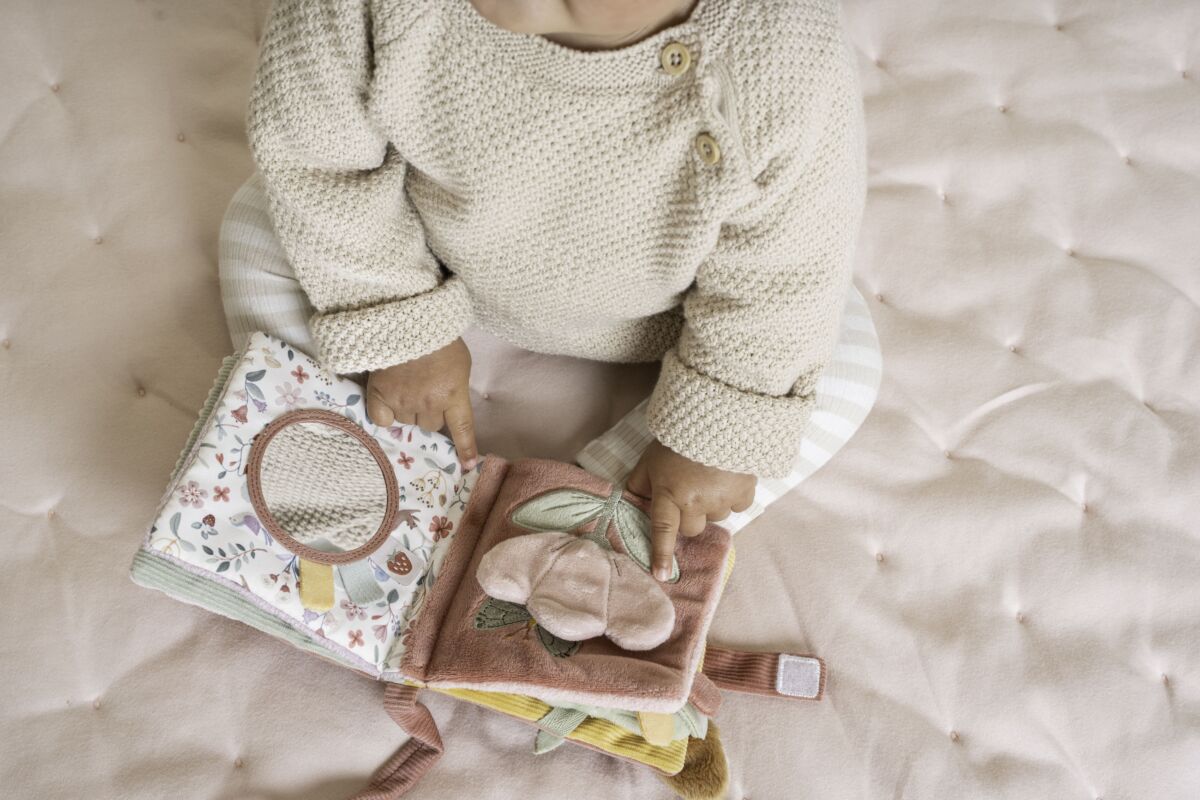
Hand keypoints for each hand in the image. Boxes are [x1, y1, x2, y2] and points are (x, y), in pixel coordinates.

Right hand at [364, 337, 477, 469]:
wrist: (406, 320)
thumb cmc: (437, 337)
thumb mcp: (459, 362)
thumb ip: (455, 386)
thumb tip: (449, 404)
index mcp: (453, 393)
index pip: (462, 429)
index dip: (465, 449)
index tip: (468, 465)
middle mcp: (429, 403)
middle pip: (430, 426)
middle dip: (429, 414)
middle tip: (424, 393)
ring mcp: (403, 401)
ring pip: (407, 422)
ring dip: (408, 411)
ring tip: (406, 388)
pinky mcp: (380, 396)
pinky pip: (382, 420)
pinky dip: (385, 414)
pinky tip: (387, 400)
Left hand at [625, 439, 755, 580]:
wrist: (718, 417)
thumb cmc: (678, 439)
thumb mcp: (650, 458)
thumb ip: (639, 483)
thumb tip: (630, 503)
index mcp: (669, 493)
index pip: (663, 531)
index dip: (661, 554)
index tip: (661, 576)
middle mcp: (696, 502)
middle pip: (691, 528)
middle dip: (689, 516)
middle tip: (689, 491)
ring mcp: (722, 500)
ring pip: (715, 518)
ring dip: (712, 505)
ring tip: (710, 478)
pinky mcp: (744, 492)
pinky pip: (737, 506)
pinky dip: (733, 496)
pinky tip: (727, 477)